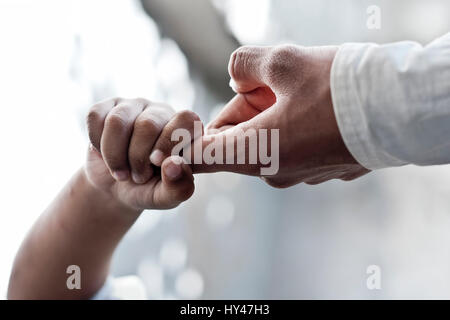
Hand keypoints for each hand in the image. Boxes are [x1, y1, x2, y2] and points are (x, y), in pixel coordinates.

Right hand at [85, 97, 199, 210]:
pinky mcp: (107, 106)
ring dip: (115, 156)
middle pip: (147, 125)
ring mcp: (136, 106)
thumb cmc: (147, 189)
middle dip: (137, 158)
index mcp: (186, 131)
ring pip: (118, 122)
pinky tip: (105, 153)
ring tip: (122, 172)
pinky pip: (96, 118)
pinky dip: (97, 144)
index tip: (159, 163)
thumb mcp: (165, 197)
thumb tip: (174, 163)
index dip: (170, 142)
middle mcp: (164, 113)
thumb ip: (179, 187)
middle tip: (139, 176)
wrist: (113, 188)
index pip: (188, 120)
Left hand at [196, 45, 368, 186]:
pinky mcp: (323, 171)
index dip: (185, 140)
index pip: (199, 156)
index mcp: (253, 153)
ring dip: (273, 114)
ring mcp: (300, 175)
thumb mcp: (283, 61)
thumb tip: (235, 75)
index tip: (182, 129)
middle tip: (270, 82)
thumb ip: (243, 64)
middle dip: (245, 108)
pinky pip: (294, 146)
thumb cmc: (339, 89)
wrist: (399, 112)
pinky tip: (320, 107)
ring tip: (301, 90)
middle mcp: (272, 173)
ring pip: (267, 140)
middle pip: (237, 139)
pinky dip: (295, 125)